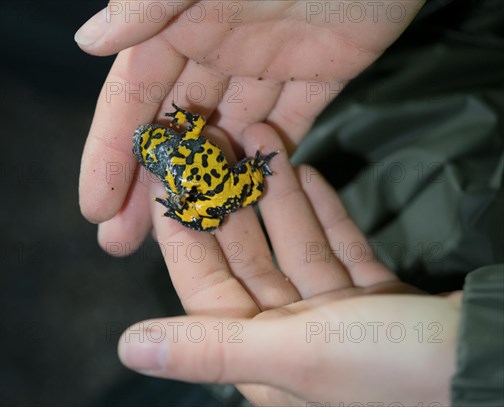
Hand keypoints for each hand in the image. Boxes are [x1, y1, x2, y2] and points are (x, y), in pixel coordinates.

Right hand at [75, 0, 424, 252]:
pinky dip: (270, 158)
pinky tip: (251, 200)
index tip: (96, 209)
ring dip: (206, 182)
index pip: (133, 98)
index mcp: (179, 23)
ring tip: (186, 234)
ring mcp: (267, 64)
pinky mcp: (319, 72)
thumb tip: (89, 42)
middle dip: (149, 185)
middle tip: (122, 242)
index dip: (110, 153)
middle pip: (175, 129)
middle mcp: (216, 47)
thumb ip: (148, 4)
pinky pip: (289, 124)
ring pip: (227, 135)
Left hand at [116, 124, 459, 405]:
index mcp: (260, 356)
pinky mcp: (374, 299)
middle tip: (217, 145)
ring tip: (262, 141)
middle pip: (248, 258)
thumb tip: (129, 348)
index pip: (204, 285)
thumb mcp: (296, 354)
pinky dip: (321, 213)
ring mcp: (334, 318)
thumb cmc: (389, 368)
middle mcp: (290, 339)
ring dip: (278, 194)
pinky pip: (337, 247)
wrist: (490, 367)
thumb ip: (212, 349)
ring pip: (293, 245)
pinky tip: (307, 172)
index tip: (167, 179)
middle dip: (232, 201)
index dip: (182, 232)